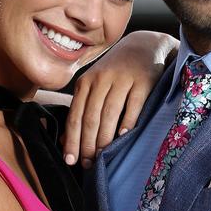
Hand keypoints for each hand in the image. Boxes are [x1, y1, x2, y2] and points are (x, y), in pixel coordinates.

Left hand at [63, 31, 177, 168]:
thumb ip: (81, 110)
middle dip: (87, 144)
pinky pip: (133, 106)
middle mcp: (101, 79)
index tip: (71, 160)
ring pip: (109, 113)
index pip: (75, 116)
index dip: (72, 140)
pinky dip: (127, 123)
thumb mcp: (95, 86)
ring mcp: (122, 79)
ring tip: (103, 157)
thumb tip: (66, 141)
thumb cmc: (116, 73)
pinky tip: (123, 137)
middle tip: (89, 164)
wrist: (144, 47)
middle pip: (91, 117)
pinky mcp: (143, 81)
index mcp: (85, 82)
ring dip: (105, 138)